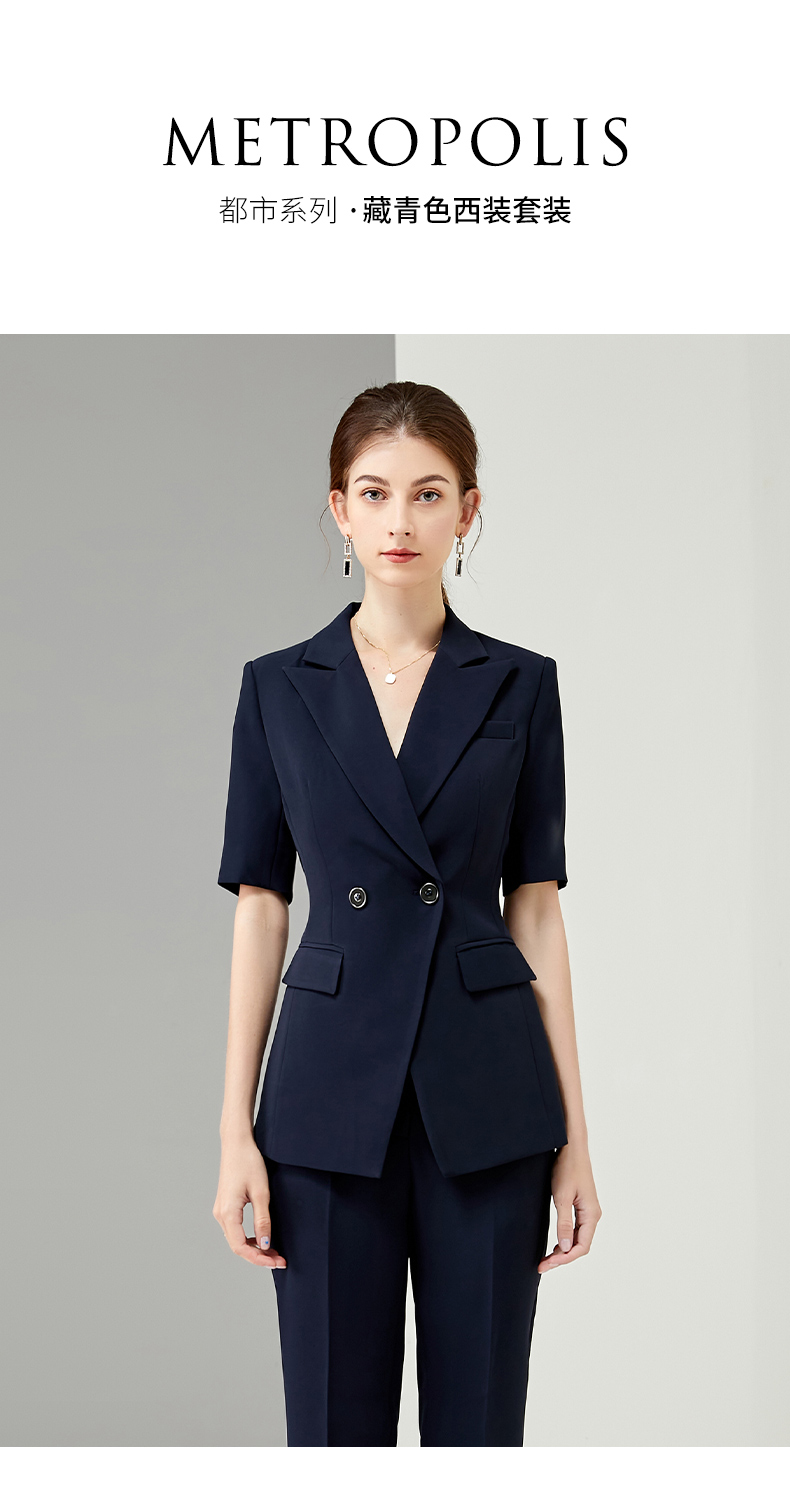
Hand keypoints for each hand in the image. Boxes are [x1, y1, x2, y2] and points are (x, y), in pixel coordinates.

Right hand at [213, 1134, 286, 1268]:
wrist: (237, 1143)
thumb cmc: (249, 1162)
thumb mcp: (261, 1192)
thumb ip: (263, 1221)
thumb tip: (266, 1245)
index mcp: (227, 1212)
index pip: (241, 1247)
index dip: (259, 1259)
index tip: (277, 1263)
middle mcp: (220, 1214)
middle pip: (237, 1246)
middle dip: (259, 1256)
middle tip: (280, 1260)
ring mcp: (221, 1210)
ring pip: (236, 1239)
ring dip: (254, 1248)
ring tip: (274, 1252)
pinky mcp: (225, 1205)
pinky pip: (235, 1229)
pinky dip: (248, 1238)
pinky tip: (262, 1239)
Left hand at [538, 1142, 600, 1272]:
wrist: (572, 1148)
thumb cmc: (567, 1168)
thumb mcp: (561, 1196)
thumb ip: (563, 1223)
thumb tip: (564, 1248)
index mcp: (591, 1214)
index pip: (581, 1247)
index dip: (564, 1259)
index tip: (547, 1263)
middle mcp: (593, 1215)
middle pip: (580, 1245)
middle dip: (562, 1257)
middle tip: (543, 1265)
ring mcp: (588, 1211)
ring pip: (578, 1239)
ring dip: (563, 1250)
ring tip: (546, 1259)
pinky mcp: (582, 1206)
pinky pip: (576, 1230)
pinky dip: (565, 1239)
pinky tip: (555, 1245)